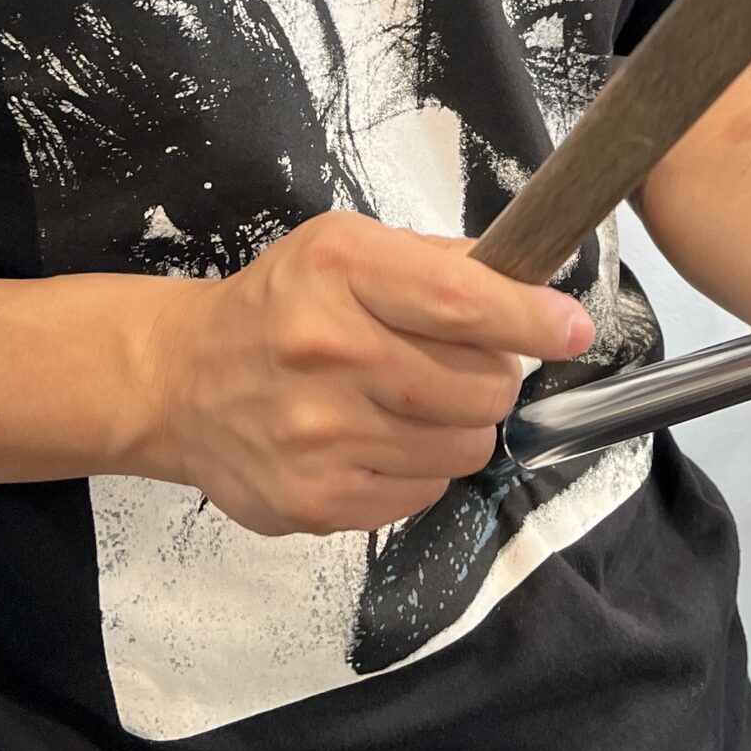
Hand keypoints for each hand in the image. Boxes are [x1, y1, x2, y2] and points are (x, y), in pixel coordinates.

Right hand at [145, 211, 593, 535]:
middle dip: (497, 376)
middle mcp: (328, 351)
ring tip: (419, 402)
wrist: (179, 380)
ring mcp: (319, 435)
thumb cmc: (278, 306)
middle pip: (478, 384)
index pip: (461, 301)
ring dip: (462, 425)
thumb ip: (437, 263)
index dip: (530, 318)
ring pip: (462, 446)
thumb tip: (532, 279)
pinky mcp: (315, 501)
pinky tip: (381, 438)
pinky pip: (423, 492)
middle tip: (471, 365)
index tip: (571, 328)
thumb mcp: (344, 248)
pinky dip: (422, 467)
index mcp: (340, 270)